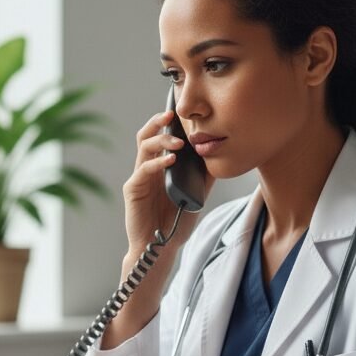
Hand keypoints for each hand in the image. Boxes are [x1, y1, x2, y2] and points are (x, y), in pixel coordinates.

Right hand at [101, 111, 212, 349]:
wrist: (161, 246)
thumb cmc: (176, 221)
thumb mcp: (197, 193)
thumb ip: (205, 174)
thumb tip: (222, 152)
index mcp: (159, 165)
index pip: (160, 135)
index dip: (167, 121)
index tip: (182, 109)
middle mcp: (146, 167)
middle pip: (146, 135)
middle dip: (158, 122)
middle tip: (172, 115)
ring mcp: (138, 178)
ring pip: (143, 148)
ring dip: (160, 141)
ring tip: (177, 142)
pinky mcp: (133, 190)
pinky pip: (142, 170)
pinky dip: (156, 163)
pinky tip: (170, 162)